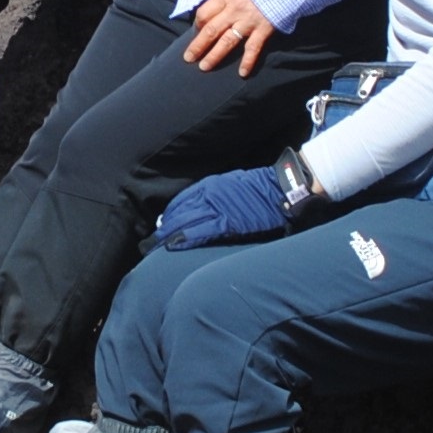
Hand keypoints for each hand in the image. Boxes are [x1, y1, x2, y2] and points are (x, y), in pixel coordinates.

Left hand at [154, 165, 292, 250]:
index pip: (180, 201)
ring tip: (158, 247)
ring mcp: (217, 207)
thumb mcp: (231, 184)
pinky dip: (186, 239)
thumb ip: (213, 195)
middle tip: (152, 242)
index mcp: (209, 185)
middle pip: (179, 213)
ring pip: (185, 222)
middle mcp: (208, 193)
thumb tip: (196, 211)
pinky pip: (201, 231)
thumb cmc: (258, 188)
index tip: (162, 226)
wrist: (280, 188)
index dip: (169, 215)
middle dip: (164, 228)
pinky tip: (175, 245)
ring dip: (169, 235)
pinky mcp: (227, 221)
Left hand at [181, 0, 276, 76]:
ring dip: (214, 56)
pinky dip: (248, 62)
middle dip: (198, 46)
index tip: (197, 30)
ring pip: (227, 42)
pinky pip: (253, 48)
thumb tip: (216, 11)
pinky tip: (242, 73)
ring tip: (204, 68)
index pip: (204, 13)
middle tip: (188, 58)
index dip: (197, 24)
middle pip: (210, 31)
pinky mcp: (263, 29)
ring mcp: (249, 21)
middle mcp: (234, 10)